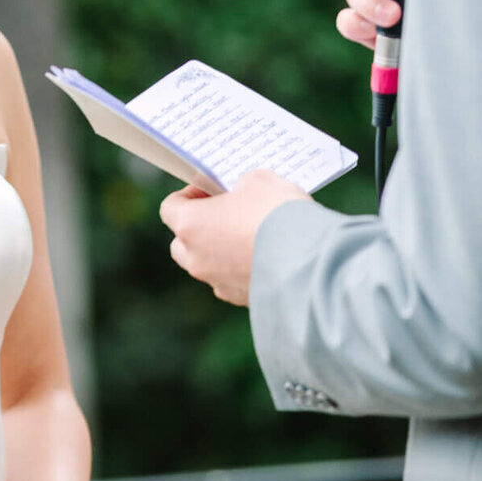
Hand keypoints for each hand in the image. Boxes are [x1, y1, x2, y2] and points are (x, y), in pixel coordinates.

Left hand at [160, 171, 308, 304]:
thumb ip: (241, 185)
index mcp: (190, 226)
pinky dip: (242, 270)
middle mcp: (196, 258)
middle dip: (199, 226)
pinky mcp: (242, 300)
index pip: (170, 208)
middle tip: (226, 212)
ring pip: (207, 265)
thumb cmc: (277, 214)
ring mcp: (218, 283)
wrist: (311, 262)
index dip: (189, 194)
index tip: (210, 188)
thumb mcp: (259, 180)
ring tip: (250, 235)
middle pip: (181, 242)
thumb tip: (242, 193)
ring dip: (220, 251)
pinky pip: (233, 282)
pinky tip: (267, 258)